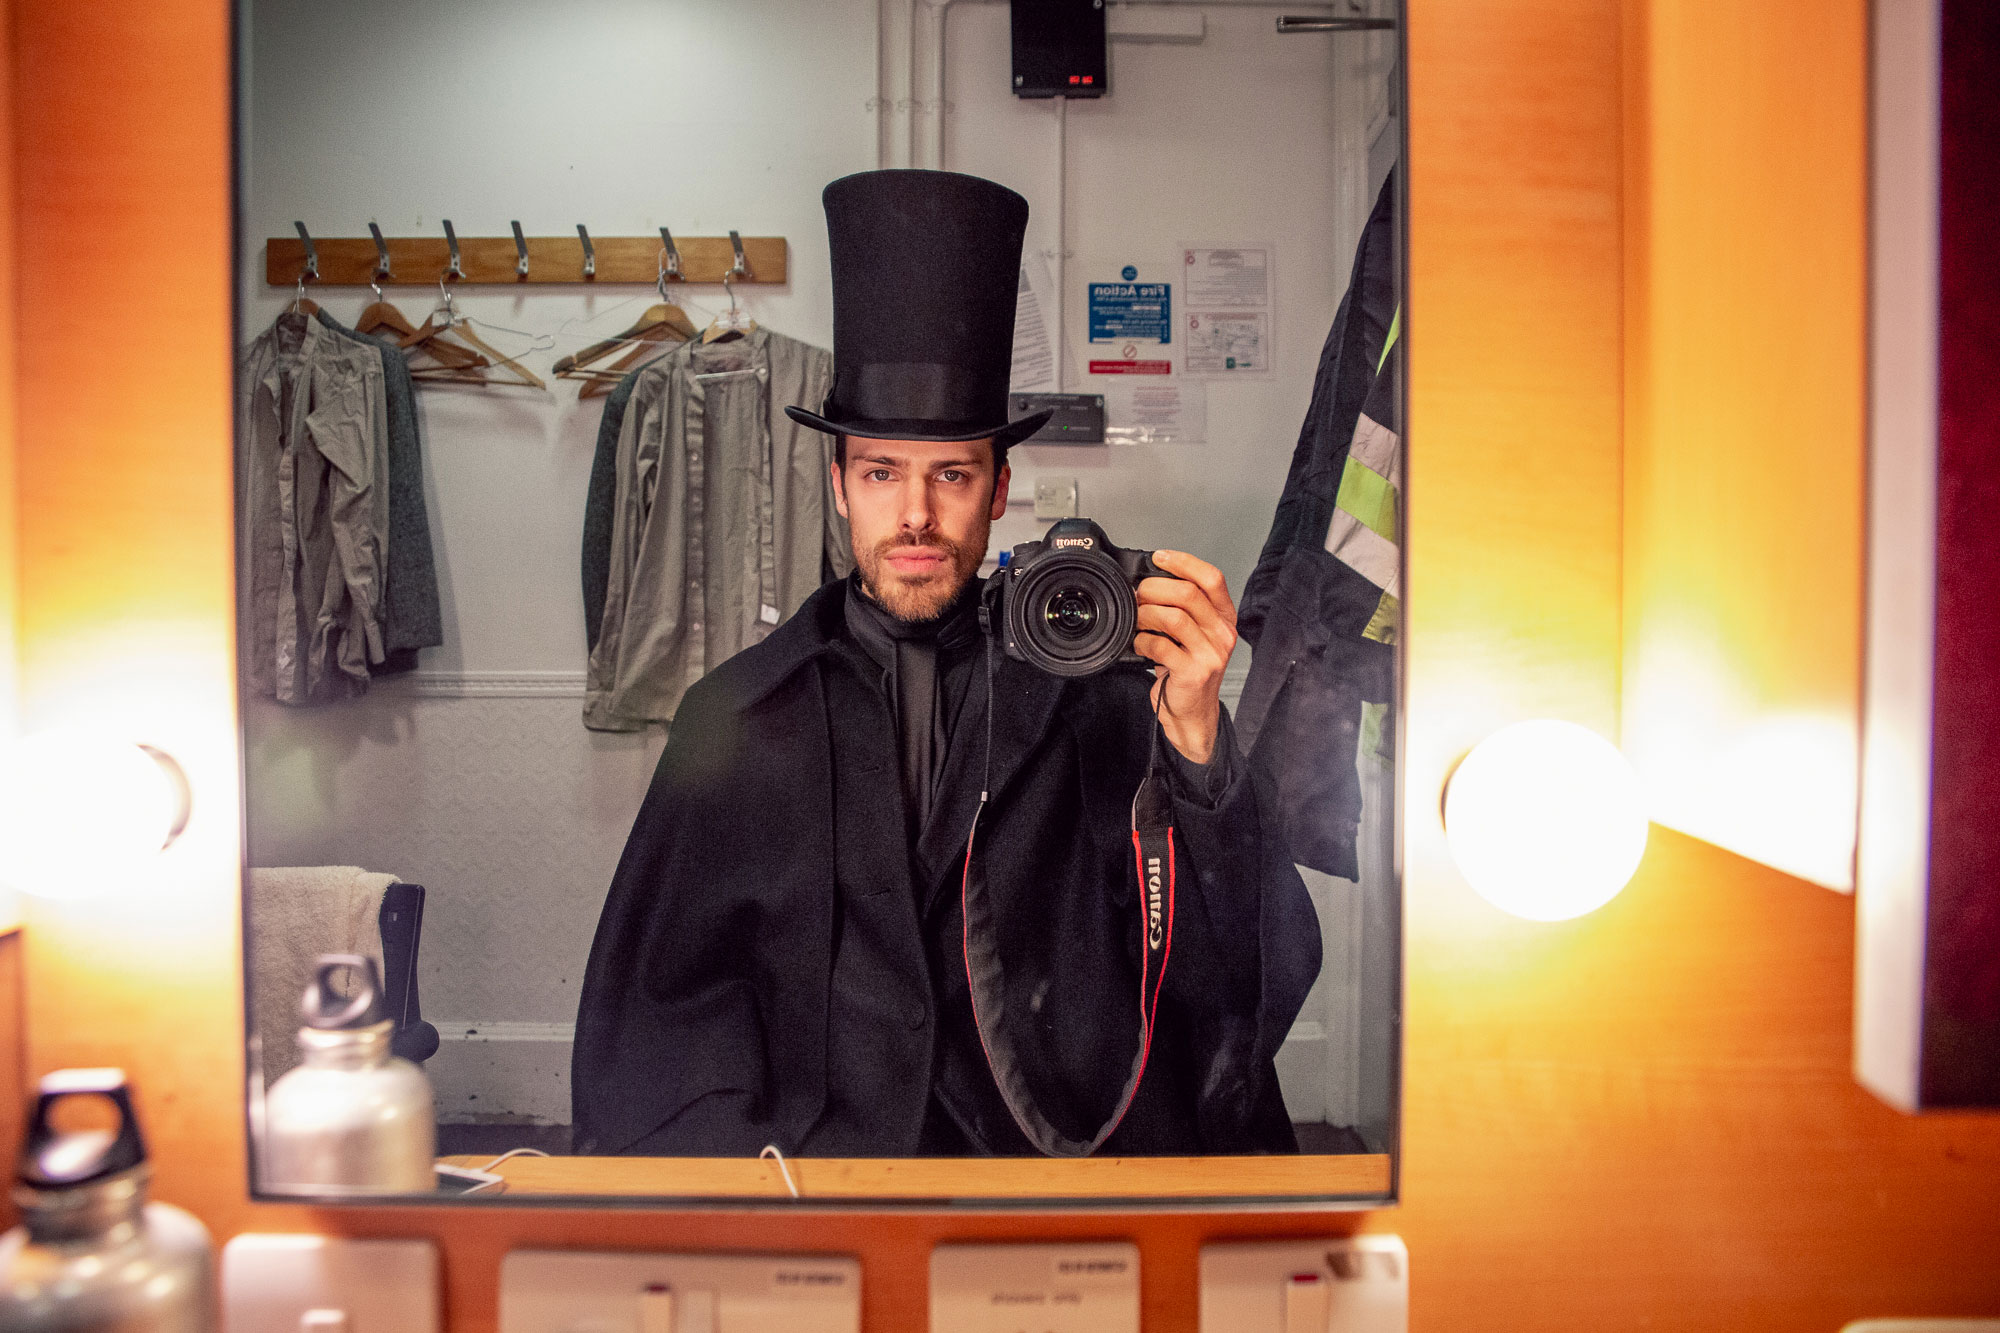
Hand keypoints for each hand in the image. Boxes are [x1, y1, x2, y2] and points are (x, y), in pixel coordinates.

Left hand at [1131, 550, 1237, 764]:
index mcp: (1224, 618)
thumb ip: (1182, 608)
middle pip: (1189, 593)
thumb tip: (1149, 581)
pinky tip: (1139, 644)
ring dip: (1146, 613)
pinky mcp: (1194, 672)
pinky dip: (1142, 641)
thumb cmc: (1188, 670)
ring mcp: (1211, 654)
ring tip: (1137, 620)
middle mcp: (1222, 634)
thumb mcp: (1193, 634)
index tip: (1159, 557)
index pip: (1212, 578)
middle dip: (1154, 588)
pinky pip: (1161, 645)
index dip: (1184, 562)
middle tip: (1138, 595)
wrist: (1192, 712)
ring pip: (1174, 617)